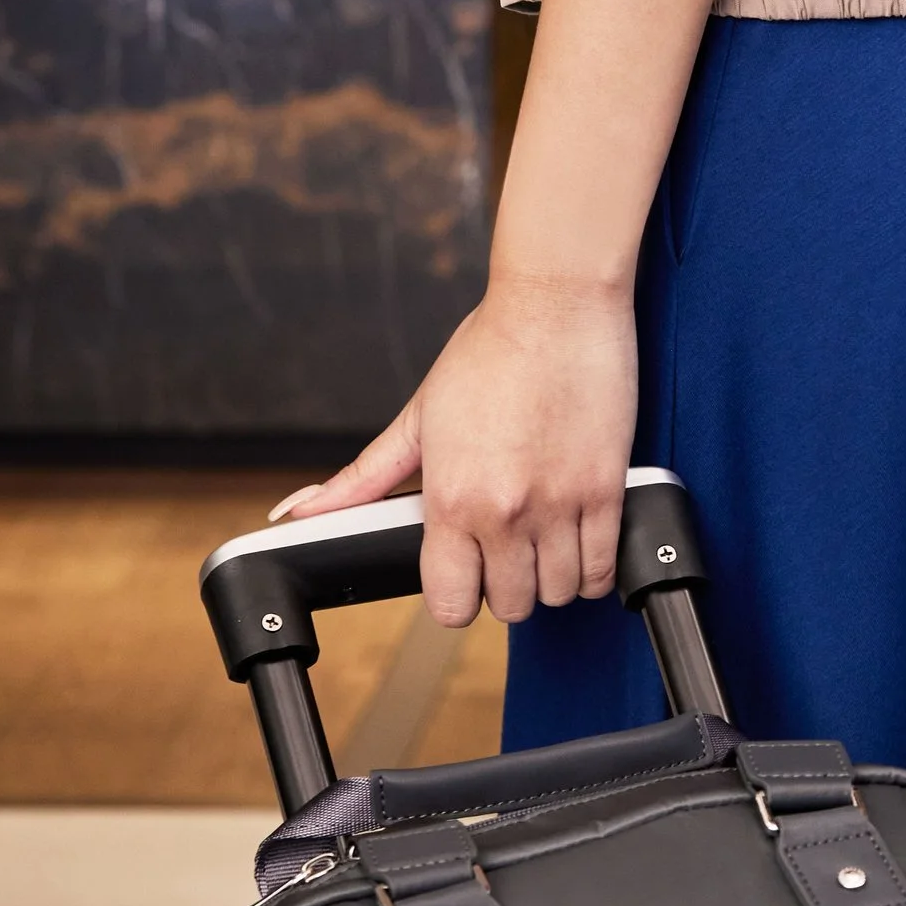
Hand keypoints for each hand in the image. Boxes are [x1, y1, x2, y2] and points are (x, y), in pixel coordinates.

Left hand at [271, 271, 637, 628]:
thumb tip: (299, 513)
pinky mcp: (606, 490)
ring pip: (558, 593)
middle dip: (505, 584)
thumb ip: (362, 479)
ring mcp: (559, 504)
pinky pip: (602, 569)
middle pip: (509, 604)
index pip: (450, 604)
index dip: (456, 595)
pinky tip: (578, 537)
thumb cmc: (491, 349)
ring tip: (544, 537)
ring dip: (550, 576)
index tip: (465, 572)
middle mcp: (504, 511)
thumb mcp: (419, 417)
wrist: (556, 301)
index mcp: (451, 497)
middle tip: (506, 546)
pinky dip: (592, 566)